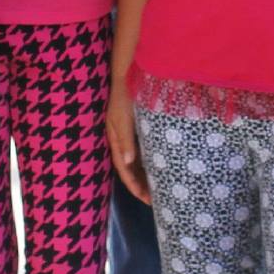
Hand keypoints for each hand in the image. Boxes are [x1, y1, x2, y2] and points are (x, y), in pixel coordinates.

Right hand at [106, 82, 149, 202]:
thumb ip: (126, 139)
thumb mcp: (124, 118)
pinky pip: (141, 150)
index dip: (134, 185)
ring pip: (135, 161)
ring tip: (158, 189)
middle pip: (129, 168)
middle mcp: (120, 139)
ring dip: (144, 175)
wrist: (129, 73)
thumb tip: (129, 162)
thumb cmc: (125, 96)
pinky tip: (158, 166)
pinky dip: (147, 162)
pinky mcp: (135, 127)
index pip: (124, 168)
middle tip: (155, 200)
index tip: (147, 200)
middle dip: (140, 185)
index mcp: (115, 139)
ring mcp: (127, 133)